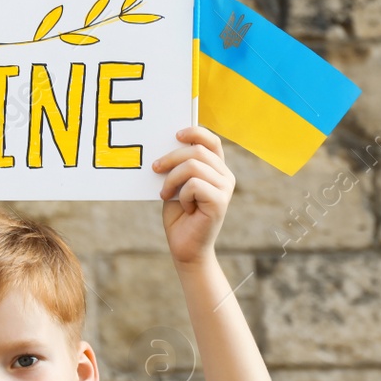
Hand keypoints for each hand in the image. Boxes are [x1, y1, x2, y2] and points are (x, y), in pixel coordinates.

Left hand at [153, 125, 234, 266]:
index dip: (195, 132)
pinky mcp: (220, 201)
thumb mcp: (176, 185)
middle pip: (198, 150)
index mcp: (217, 169)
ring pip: (193, 166)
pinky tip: (185, 208)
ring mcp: (225, 189)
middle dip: (171, 157)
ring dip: (172, 179)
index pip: (212, 141)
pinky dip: (181, 195)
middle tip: (155, 168)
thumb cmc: (179, 216)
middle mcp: (225, 176)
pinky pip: (193, 184)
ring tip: (166, 193)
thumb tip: (167, 144)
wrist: (185, 248)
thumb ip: (178, 166)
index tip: (175, 135)